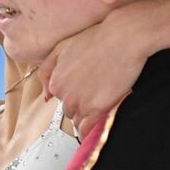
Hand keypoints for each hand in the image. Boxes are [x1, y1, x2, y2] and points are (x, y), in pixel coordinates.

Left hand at [36, 5, 151, 137]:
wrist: (122, 38)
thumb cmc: (95, 39)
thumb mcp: (61, 49)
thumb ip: (47, 72)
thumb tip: (46, 96)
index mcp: (55, 82)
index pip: (60, 98)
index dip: (73, 93)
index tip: (84, 88)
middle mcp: (64, 95)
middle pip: (69, 109)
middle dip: (80, 103)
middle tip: (95, 92)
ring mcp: (80, 104)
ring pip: (78, 119)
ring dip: (86, 114)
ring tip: (100, 102)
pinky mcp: (97, 109)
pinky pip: (87, 128)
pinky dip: (89, 131)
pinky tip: (94, 130)